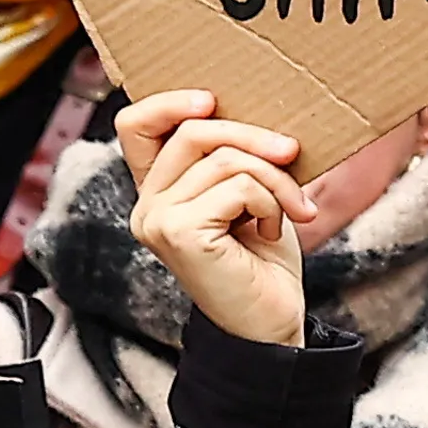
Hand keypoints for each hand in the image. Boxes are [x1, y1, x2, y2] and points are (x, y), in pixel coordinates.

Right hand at [117, 88, 317, 347]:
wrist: (272, 326)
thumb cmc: (262, 261)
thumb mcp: (247, 196)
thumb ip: (233, 159)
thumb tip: (258, 120)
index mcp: (157, 192)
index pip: (135, 125)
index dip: (169, 102)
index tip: (212, 101)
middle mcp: (146, 206)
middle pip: (192, 132)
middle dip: (253, 137)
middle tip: (293, 152)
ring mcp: (158, 220)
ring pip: (225, 159)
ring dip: (275, 180)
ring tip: (292, 209)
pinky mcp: (179, 234)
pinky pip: (239, 187)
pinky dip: (271, 203)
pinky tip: (272, 232)